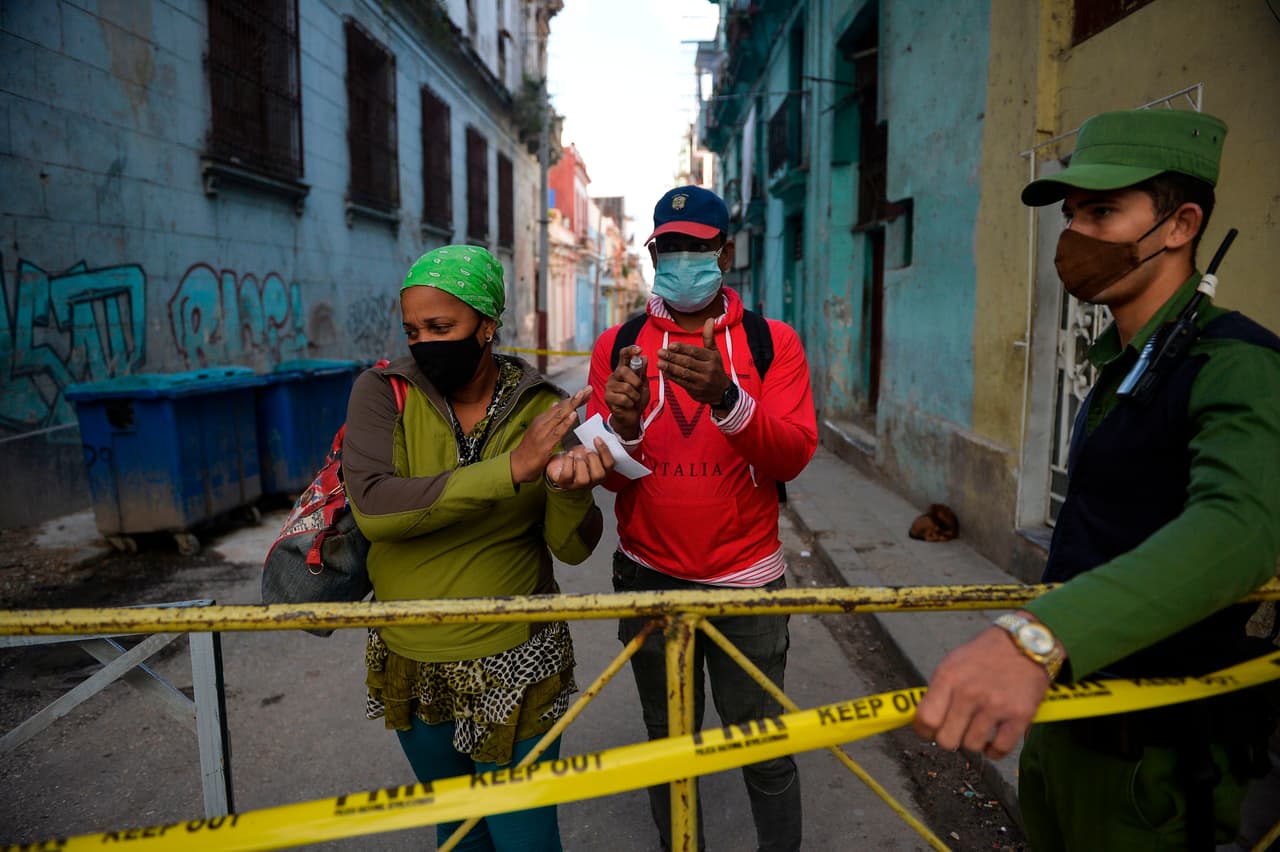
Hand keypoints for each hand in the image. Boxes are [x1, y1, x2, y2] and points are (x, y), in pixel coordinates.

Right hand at [510, 386, 591, 484]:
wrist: (518, 465)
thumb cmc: (530, 449)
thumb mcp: (539, 430)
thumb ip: (549, 418)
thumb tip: (556, 403)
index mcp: (542, 419)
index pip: (561, 406)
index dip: (574, 398)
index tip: (586, 392)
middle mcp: (542, 423)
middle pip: (562, 407)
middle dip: (576, 398)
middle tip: (588, 389)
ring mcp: (543, 432)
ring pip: (560, 416)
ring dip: (572, 405)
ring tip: (582, 395)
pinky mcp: (545, 444)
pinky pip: (558, 431)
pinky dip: (566, 423)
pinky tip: (574, 415)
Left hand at [545, 437, 615, 489]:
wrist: (559, 465)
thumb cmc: (576, 458)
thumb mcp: (587, 451)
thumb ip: (595, 446)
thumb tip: (599, 434)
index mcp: (602, 471)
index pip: (609, 464)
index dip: (605, 451)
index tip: (597, 439)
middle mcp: (592, 481)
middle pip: (600, 475)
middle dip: (593, 459)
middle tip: (587, 449)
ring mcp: (578, 484)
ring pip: (584, 480)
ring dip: (581, 464)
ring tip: (577, 455)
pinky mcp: (565, 483)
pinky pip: (567, 475)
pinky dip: (568, 463)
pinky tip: (569, 455)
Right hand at [604, 345, 649, 440]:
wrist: (632, 416)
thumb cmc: (637, 399)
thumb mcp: (644, 385)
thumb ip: (643, 372)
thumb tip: (645, 358)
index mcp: (623, 370)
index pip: (623, 355)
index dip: (630, 350)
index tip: (639, 349)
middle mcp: (614, 376)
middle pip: (624, 370)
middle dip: (635, 381)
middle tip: (638, 388)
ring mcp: (609, 386)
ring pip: (626, 387)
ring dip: (635, 396)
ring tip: (634, 400)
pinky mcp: (608, 397)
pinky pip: (624, 399)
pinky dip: (630, 403)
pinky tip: (628, 405)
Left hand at [658, 318, 729, 405]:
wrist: (722, 391)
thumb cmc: (715, 368)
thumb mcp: (714, 352)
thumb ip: (709, 336)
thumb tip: (710, 320)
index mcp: (712, 358)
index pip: (695, 351)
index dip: (682, 348)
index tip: (670, 345)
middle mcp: (708, 369)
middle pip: (688, 362)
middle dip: (672, 357)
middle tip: (660, 352)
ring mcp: (702, 381)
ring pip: (684, 373)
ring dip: (670, 367)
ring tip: (659, 362)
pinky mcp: (696, 390)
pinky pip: (682, 383)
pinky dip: (672, 377)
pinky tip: (664, 372)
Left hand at [912, 626, 1051, 759]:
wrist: (1023, 644)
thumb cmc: (983, 656)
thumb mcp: (952, 664)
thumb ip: (938, 691)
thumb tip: (924, 722)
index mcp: (948, 678)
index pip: (925, 719)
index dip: (924, 731)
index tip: (930, 731)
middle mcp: (969, 692)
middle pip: (947, 739)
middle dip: (949, 738)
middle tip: (956, 731)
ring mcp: (996, 705)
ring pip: (972, 746)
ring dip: (973, 742)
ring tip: (977, 730)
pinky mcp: (1020, 715)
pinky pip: (999, 749)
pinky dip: (994, 751)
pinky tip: (993, 740)